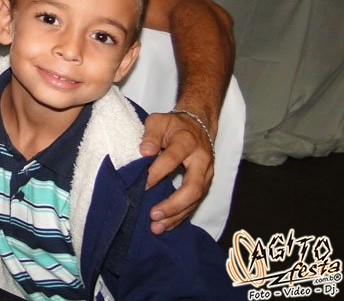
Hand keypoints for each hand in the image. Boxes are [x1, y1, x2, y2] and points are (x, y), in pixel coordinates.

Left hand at [139, 111, 213, 233]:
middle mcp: (201, 160)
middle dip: (173, 204)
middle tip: (153, 214)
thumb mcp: (158, 121)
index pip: (172, 159)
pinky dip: (181, 216)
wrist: (198, 125)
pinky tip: (167, 225)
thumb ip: (150, 135)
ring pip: (195, 199)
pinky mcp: (205, 183)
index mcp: (187, 142)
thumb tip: (144, 152)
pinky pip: (195, 203)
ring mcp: (206, 174)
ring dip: (176, 215)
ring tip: (157, 226)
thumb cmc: (173, 125)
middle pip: (192, 187)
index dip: (156, 173)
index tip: (141, 184)